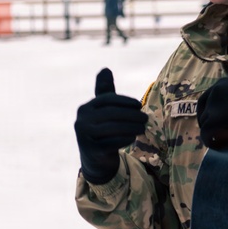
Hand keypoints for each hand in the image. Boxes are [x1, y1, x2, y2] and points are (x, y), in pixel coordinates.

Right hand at [74, 68, 147, 183]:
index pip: (107, 100)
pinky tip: (133, 137)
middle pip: (111, 114)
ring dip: (131, 127)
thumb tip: (105, 69)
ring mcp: (85, 137)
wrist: (94, 160)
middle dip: (131, 115)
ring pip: (113, 128)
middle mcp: (82, 121)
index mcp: (85, 109)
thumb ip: (104, 91)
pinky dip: (125, 139)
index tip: (139, 105)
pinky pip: (112, 143)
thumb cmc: (101, 130)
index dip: (124, 101)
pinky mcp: (92, 151)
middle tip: (145, 118)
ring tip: (143, 127)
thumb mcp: (102, 110)